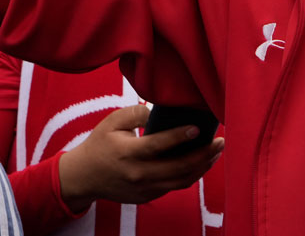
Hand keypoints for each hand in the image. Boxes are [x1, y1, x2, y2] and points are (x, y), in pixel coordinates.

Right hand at [57, 104, 223, 211]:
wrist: (84, 177)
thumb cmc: (100, 144)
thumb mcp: (112, 122)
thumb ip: (136, 112)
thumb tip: (158, 109)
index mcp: (128, 153)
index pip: (158, 146)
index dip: (179, 137)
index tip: (197, 127)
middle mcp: (139, 174)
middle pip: (178, 168)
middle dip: (203, 154)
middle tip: (220, 141)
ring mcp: (145, 188)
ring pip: (181, 180)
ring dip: (203, 166)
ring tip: (216, 151)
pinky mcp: (148, 196)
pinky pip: (175, 186)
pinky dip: (192, 174)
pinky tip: (201, 161)